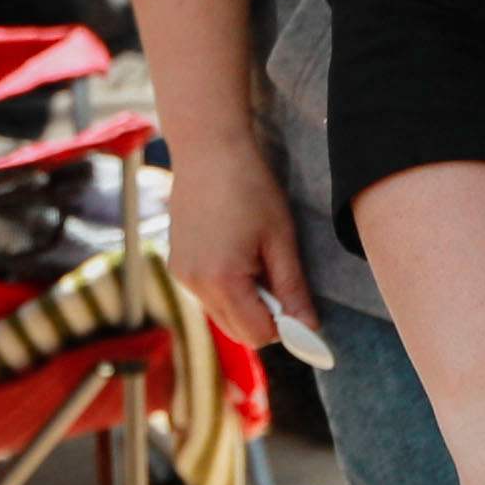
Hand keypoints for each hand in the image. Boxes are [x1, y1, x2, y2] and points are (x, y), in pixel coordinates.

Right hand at [157, 123, 290, 364]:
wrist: (207, 150)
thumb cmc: (249, 187)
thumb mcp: (281, 238)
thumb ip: (293, 288)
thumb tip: (308, 327)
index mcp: (222, 279)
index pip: (257, 334)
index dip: (285, 329)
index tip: (302, 310)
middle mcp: (195, 284)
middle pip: (237, 332)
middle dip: (264, 318)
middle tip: (281, 281)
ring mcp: (181, 276)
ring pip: (222, 315)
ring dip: (246, 304)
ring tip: (257, 262)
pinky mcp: (176, 265)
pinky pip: (208, 296)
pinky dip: (228, 290)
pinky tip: (237, 254)